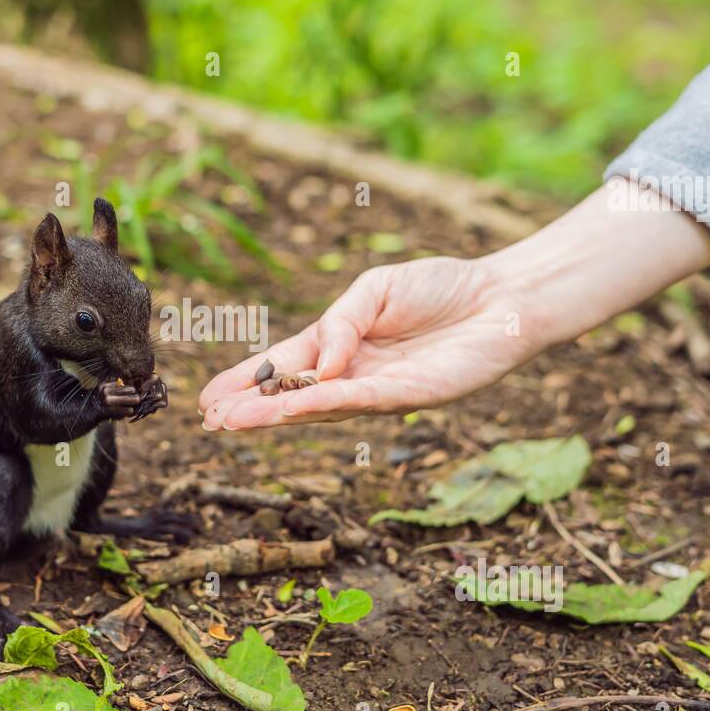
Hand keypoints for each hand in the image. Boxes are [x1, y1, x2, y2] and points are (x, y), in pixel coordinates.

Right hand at [199, 256, 539, 429]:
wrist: (501, 297)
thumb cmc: (442, 288)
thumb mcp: (375, 290)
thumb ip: (340, 322)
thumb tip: (318, 361)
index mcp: (339, 344)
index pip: (281, 367)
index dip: (245, 382)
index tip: (208, 399)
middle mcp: (353, 374)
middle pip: (290, 395)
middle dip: (249, 408)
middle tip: (209, 421)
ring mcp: (378, 390)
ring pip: (317, 406)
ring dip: (274, 415)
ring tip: (234, 422)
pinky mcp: (409, 397)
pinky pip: (358, 401)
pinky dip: (322, 404)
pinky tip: (290, 409)